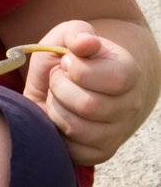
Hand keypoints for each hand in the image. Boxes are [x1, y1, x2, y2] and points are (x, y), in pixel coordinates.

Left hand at [22, 20, 147, 165]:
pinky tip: (59, 116)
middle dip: (60, 88)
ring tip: (58, 97)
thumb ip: (76, 33)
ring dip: (56, 109)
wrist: (68, 84)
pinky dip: (56, 132)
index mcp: (129, 73)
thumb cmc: (68, 58)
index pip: (115, 79)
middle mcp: (130, 106)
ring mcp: (117, 133)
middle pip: (90, 106)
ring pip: (77, 128)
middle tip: (58, 79)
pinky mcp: (100, 153)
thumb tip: (86, 43)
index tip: (67, 62)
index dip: (78, 68)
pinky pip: (73, 150)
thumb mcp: (68, 36)